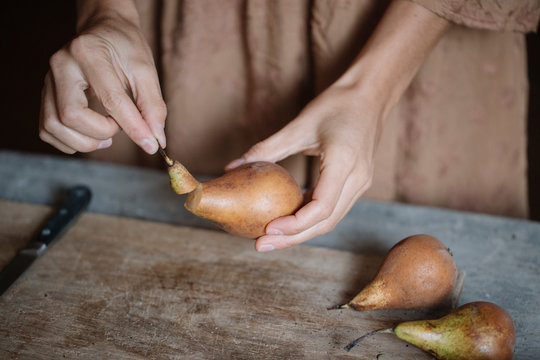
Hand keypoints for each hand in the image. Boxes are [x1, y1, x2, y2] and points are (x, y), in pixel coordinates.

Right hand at [39, 2, 165, 153]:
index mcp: (89, 53)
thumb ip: (152, 106)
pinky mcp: (45, 94)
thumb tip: (156, 140)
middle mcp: (61, 65)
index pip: (111, 100)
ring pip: (53, 126)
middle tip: (119, 127)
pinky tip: (90, 135)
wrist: (104, 31)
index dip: (133, 127)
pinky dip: (70, 142)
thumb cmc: (125, 49)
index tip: (150, 145)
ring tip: (107, 134)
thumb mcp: (146, 70)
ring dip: (85, 142)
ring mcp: (48, 80)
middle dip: (101, 133)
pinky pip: (47, 130)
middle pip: (71, 116)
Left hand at [226, 0, 448, 250]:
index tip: (269, 230)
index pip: (322, 207)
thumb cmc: (337, 104)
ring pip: (331, 220)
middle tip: (261, 246)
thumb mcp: (299, 124)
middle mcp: (357, 179)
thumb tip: (233, 166)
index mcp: (344, 163)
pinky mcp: (357, 183)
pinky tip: (289, 220)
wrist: (371, 95)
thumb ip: (267, 148)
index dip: (295, 224)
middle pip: (325, 222)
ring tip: (270, 238)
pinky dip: (310, 218)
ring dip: (301, 232)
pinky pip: (333, 208)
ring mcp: (361, 183)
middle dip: (293, 238)